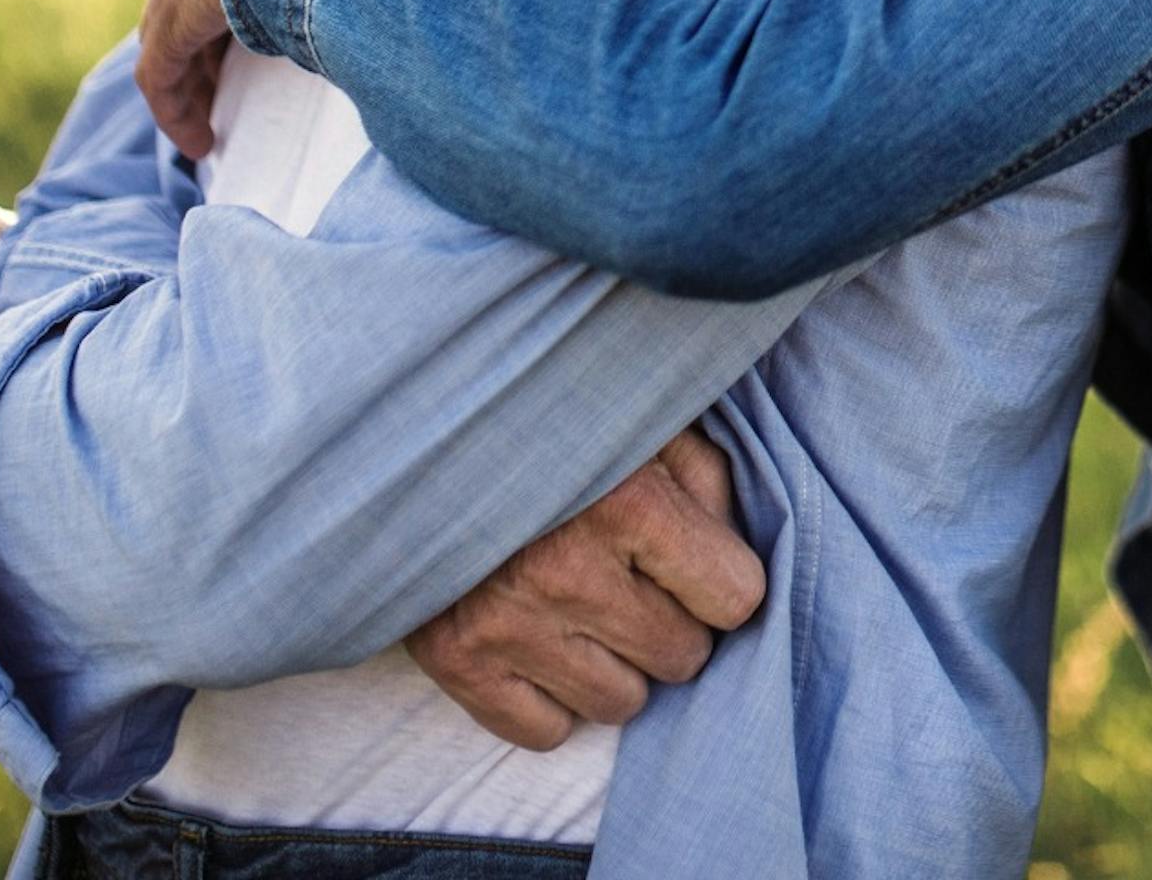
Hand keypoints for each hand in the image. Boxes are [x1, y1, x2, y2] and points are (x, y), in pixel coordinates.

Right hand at [406, 429, 766, 745]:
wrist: (415, 435)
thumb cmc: (550, 422)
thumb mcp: (644, 419)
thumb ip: (704, 480)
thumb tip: (736, 552)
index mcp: (627, 502)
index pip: (736, 597)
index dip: (722, 580)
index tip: (696, 560)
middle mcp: (567, 573)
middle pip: (682, 656)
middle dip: (670, 621)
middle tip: (634, 580)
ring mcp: (508, 625)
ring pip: (622, 703)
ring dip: (617, 664)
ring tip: (586, 608)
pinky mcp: (456, 662)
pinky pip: (547, 732)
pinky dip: (553, 699)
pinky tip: (543, 642)